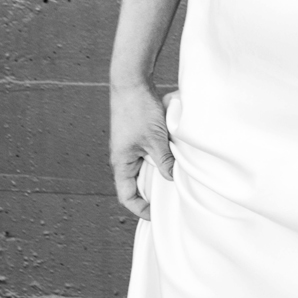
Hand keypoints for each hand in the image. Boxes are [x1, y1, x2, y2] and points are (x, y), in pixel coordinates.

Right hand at [109, 81, 175, 220]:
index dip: (140, 208)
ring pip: (143, 168)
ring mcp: (129, 146)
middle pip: (135, 184)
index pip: (126, 196)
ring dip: (157, 174)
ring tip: (176, 180)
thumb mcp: (155, 139)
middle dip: (151, 193)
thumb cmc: (139, 110)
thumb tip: (172, 178)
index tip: (155, 215)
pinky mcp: (136, 136)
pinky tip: (174, 158)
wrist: (131, 83)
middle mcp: (123, 157)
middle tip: (171, 198)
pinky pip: (147, 155)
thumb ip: (164, 160)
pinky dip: (159, 160)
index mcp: (121, 162)